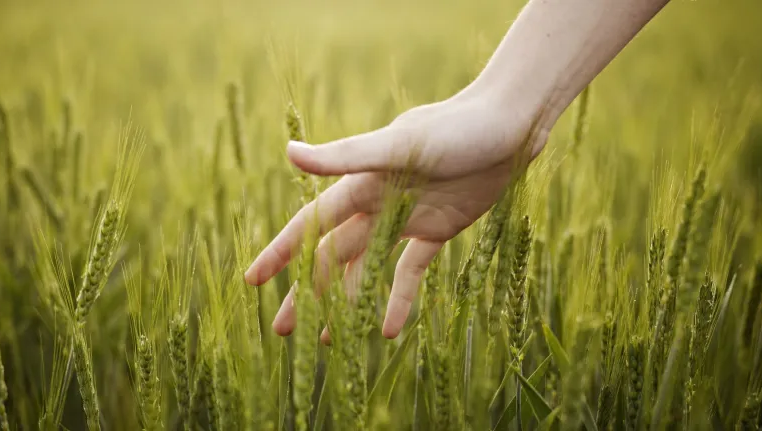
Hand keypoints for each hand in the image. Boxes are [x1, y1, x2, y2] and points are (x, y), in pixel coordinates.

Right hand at [244, 90, 547, 340]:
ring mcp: (406, 221)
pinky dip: (398, 299)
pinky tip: (387, 331)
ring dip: (347, 301)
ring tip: (329, 341)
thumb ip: (344, 156)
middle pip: (330, 257)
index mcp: (359, 186)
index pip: (309, 226)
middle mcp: (376, 206)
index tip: (252, 281)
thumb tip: (289, 154)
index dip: (280, 253)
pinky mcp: (437, 230)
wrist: (508, 126)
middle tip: (283, 330)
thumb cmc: (454, 129)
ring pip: (365, 269)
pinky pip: (411, 272)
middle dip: (305, 292)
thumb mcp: (397, 146)